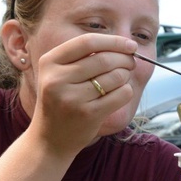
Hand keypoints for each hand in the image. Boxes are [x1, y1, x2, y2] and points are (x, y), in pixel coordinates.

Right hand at [27, 33, 138, 155]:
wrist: (49, 139)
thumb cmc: (61, 101)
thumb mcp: (60, 74)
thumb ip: (84, 56)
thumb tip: (124, 45)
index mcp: (49, 62)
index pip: (87, 42)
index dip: (114, 41)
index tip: (130, 45)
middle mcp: (57, 79)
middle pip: (105, 59)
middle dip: (125, 59)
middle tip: (131, 63)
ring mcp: (72, 98)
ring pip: (116, 76)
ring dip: (126, 75)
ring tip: (121, 79)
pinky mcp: (88, 114)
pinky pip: (121, 94)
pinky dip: (126, 91)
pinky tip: (119, 93)